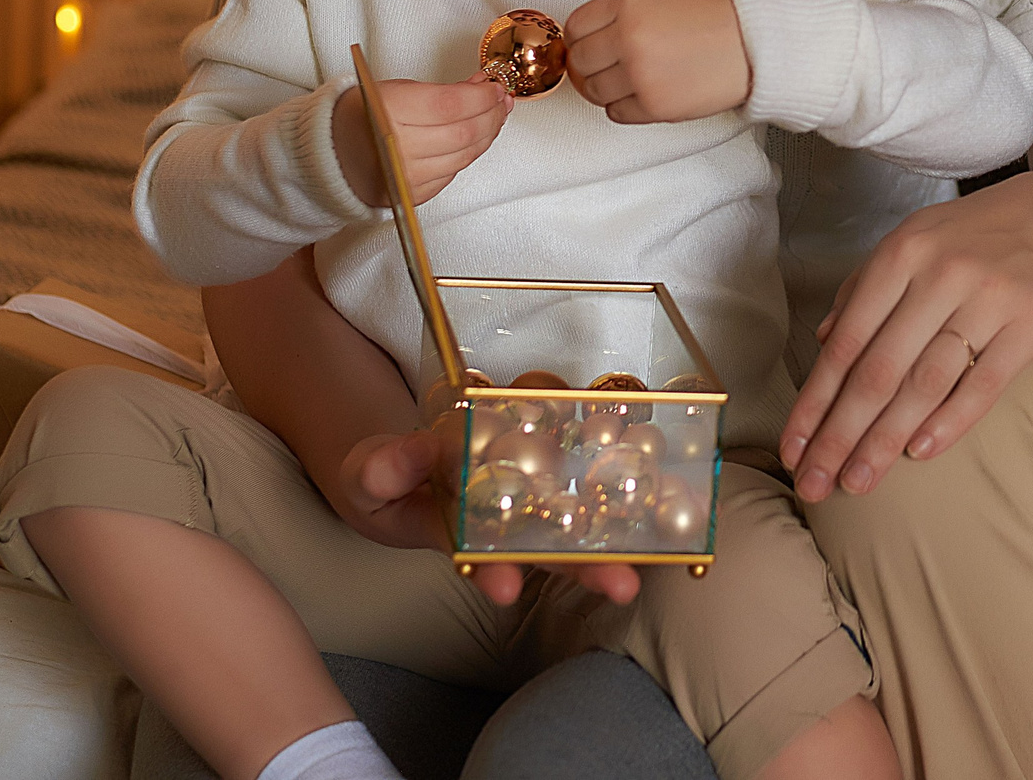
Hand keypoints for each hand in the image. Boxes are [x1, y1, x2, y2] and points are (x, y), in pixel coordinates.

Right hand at [331, 76, 511, 207]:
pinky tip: (475, 138)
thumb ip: (442, 90)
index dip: (482, 97)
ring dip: (487, 135)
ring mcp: (406, 177)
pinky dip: (468, 154)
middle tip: (501, 100)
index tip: (495, 87)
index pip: (451, 105)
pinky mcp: (412, 195)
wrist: (327, 153)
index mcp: (388, 113)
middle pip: (465, 133)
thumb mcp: (396, 90)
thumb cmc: (357, 117)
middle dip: (492, 114)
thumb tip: (481, 87)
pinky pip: (452, 173)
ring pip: (465, 156)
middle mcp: (397, 149)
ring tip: (494, 117)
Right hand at [332, 430, 642, 607]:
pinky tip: (656, 445)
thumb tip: (399, 462)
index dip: (496, 574)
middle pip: (557, 550)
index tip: (504, 587)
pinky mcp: (561, 446)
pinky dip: (625, 449)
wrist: (418, 445)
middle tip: (622, 587)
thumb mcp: (370, 475)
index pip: (484, 564)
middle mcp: (513, 520)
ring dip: (626, 521)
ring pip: (587, 508)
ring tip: (663, 530)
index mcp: (466, 538)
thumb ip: (383, 472)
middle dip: (590, 569)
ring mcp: (541, 487)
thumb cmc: (389, 475)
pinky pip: (596, 450)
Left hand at [564, 0, 749, 122]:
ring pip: (595, 91)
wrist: (755, 44)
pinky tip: (644, 94)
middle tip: (610, 66)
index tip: (588, 46)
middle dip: (591, 66)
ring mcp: (640, 75)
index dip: (579, 40)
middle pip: (581, 62)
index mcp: (629, 5)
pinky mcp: (654, 106)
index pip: (575, 28)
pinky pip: (616, 114)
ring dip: (607, 89)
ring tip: (632, 80)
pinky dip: (625, 108)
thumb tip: (584, 45)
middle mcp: (630, 38)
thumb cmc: (715, 21)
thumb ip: (619, 17)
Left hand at [780, 174, 1032, 500]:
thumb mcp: (914, 243)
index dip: (815, 403)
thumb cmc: (974, 238)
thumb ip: (865, 288)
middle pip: (879, 370)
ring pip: (925, 383)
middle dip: (841, 435)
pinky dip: (949, 421)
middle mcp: (941, 273)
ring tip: (859, 481)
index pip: (847, 343)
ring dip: (885, 440)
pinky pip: (984, 383)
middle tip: (816, 485)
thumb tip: (822, 343)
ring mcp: (990, 298)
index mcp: (902, 254)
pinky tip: (919, 452)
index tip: (793, 451)